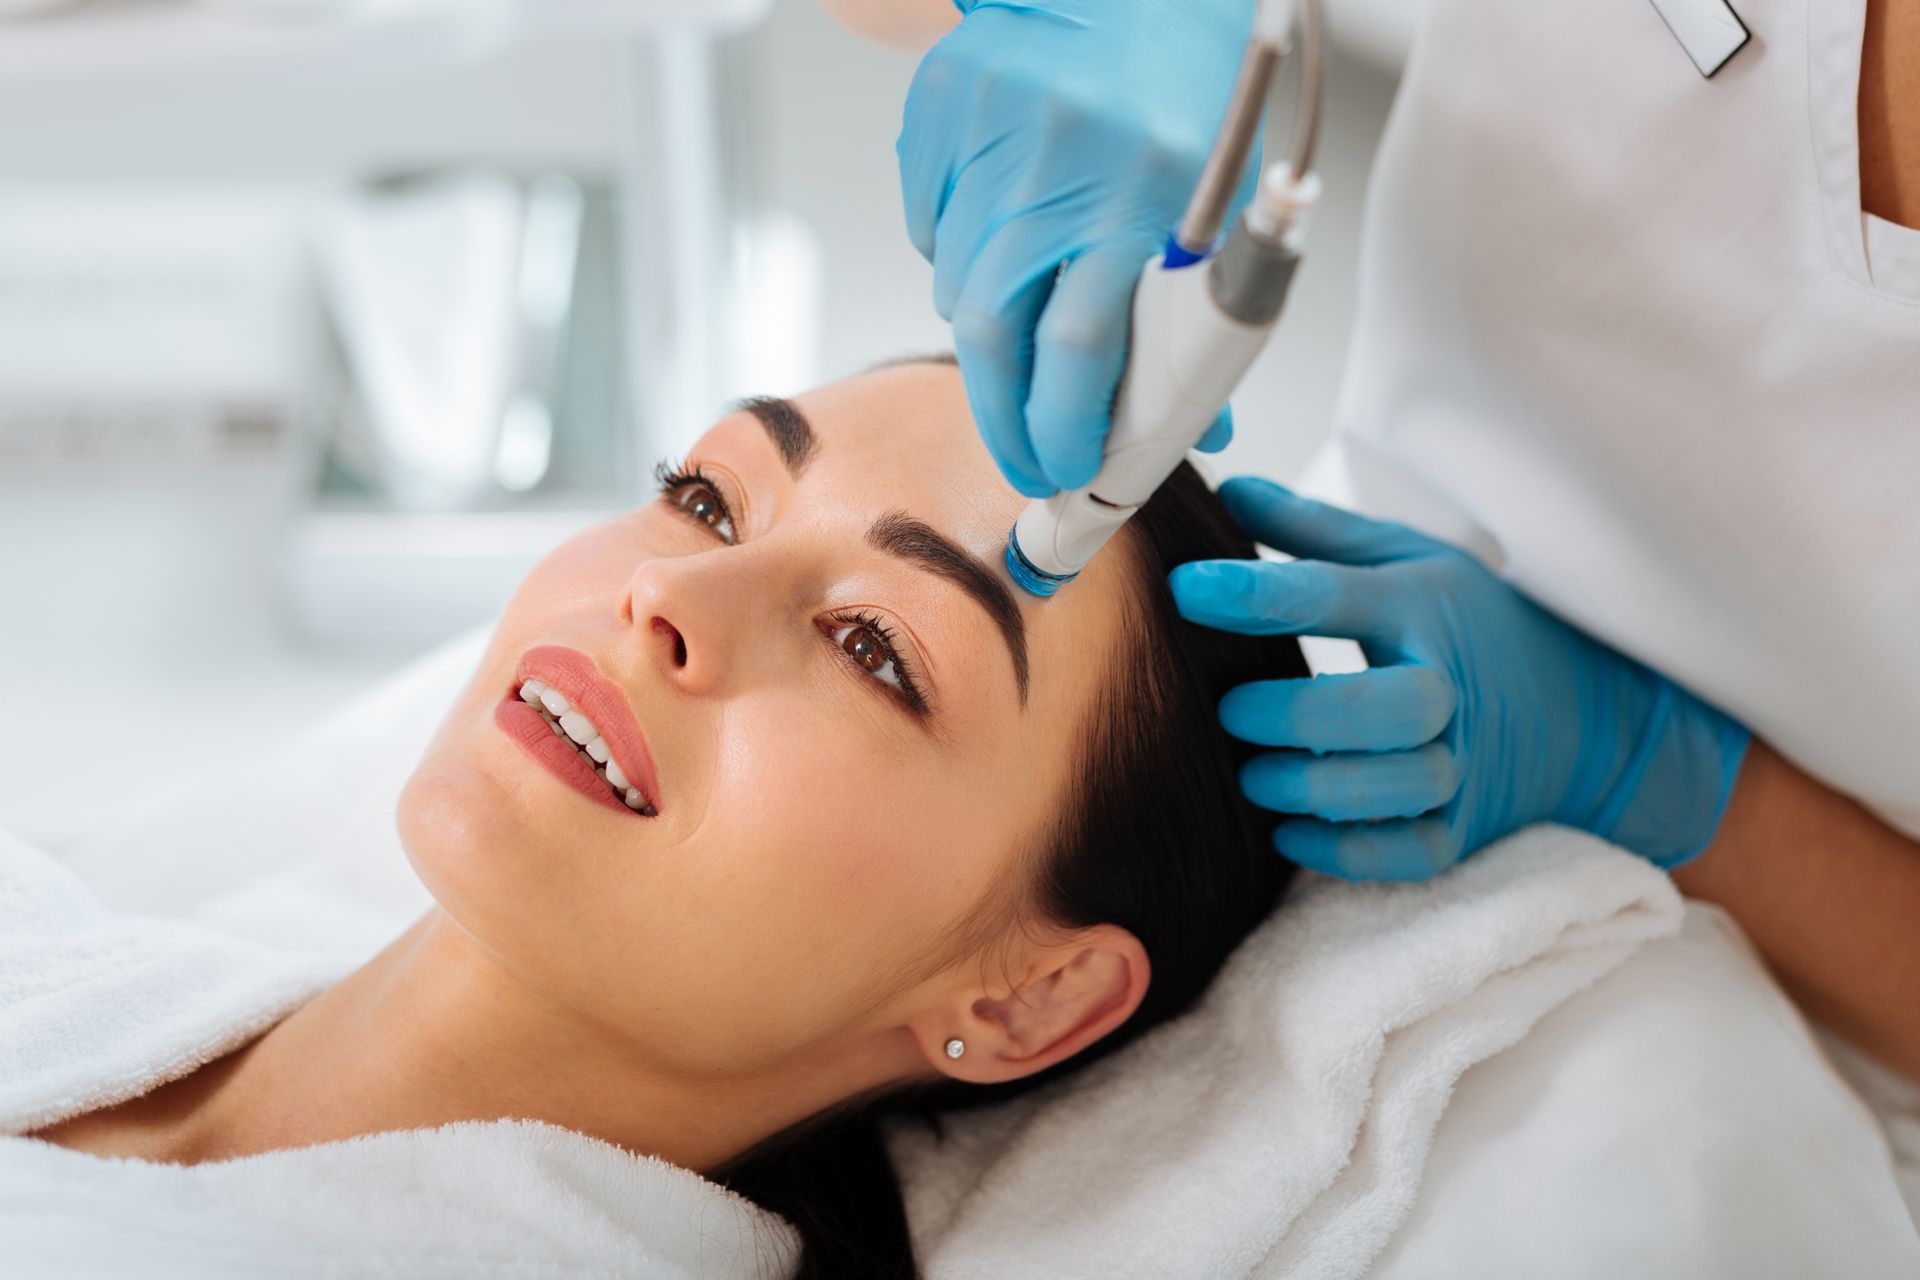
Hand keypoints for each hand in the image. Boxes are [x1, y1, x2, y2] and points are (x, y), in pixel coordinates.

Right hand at [897, 0, 1251, 496]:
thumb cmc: (1189, 91)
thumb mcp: (1220, 202)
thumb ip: (1202, 315)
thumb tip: (1199, 428)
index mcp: (1140, 195)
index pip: (1079, 352)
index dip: (1063, 430)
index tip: (1065, 473)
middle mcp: (1055, 167)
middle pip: (994, 336)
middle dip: (1005, 418)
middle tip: (1025, 458)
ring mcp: (986, 136)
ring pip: (957, 289)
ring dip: (992, 330)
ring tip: (1033, 318)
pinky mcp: (939, 113)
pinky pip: (930, 229)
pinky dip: (960, 254)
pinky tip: (1005, 226)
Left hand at [1168, 477, 1751, 880]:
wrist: (1578, 711)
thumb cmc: (1463, 622)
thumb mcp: (1400, 558)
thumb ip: (1310, 530)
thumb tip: (1227, 483)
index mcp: (1422, 609)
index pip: (1337, 596)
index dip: (1256, 592)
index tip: (1186, 587)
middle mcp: (1449, 690)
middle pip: (1391, 708)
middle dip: (1303, 714)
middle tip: (1231, 709)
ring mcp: (1462, 766)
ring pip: (1400, 787)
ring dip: (1317, 787)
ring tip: (1253, 775)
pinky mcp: (1461, 830)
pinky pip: (1409, 854)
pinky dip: (1347, 851)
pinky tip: (1290, 832)